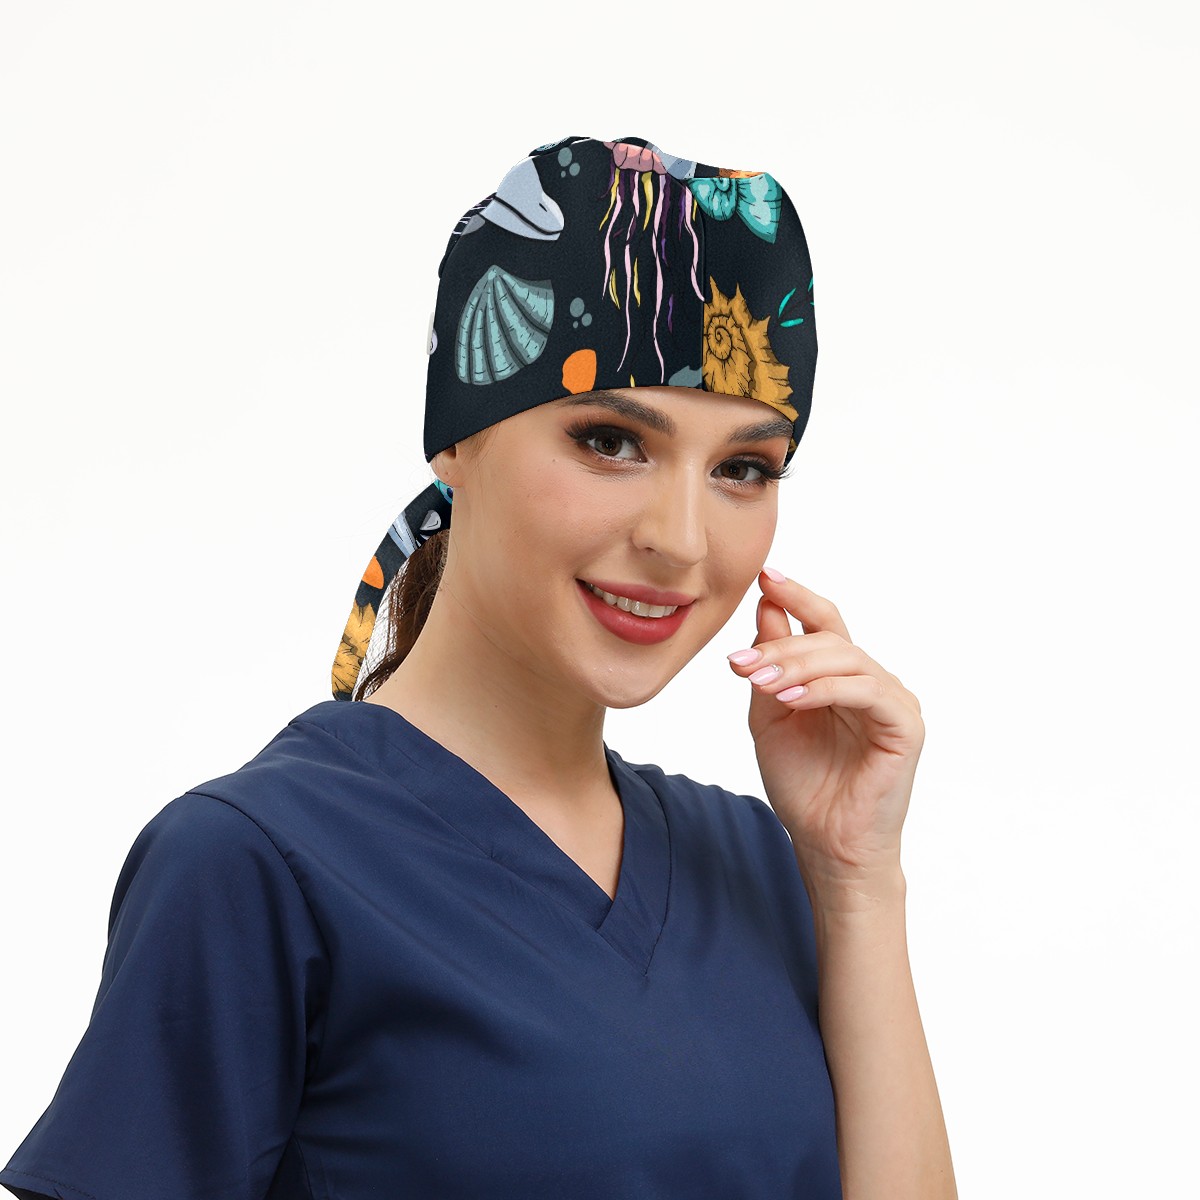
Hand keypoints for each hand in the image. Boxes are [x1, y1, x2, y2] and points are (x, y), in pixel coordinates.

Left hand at [726, 568, 924, 892]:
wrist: (826, 844)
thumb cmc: (803, 784)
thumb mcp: (771, 715)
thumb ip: (770, 666)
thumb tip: (765, 608)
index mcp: (841, 677)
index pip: (823, 621)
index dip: (796, 594)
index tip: (764, 575)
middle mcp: (871, 681)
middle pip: (829, 638)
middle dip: (780, 644)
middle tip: (740, 662)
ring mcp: (892, 701)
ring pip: (845, 659)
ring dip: (797, 665)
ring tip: (759, 681)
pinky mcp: (905, 726)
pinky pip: (865, 692)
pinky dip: (825, 690)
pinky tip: (791, 699)